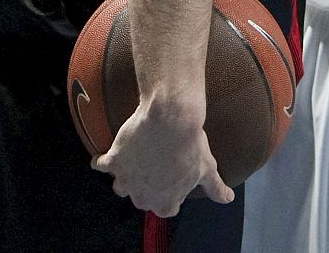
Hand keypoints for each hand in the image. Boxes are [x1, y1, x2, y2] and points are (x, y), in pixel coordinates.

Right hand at [94, 100, 233, 216]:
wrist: (171, 118)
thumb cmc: (191, 145)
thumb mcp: (207, 168)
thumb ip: (215, 188)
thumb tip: (228, 199)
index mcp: (165, 202)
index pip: (166, 208)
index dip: (170, 194)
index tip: (173, 180)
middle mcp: (142, 196)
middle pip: (142, 198)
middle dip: (147, 186)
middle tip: (156, 166)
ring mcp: (125, 179)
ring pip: (120, 186)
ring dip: (126, 177)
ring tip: (134, 161)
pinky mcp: (113, 160)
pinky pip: (100, 165)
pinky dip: (102, 161)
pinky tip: (106, 155)